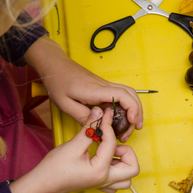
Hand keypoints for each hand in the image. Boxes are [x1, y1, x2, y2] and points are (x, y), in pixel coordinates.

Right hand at [9, 107, 139, 192]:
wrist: (42, 184)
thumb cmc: (54, 169)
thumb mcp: (72, 146)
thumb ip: (88, 129)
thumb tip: (98, 112)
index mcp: (100, 171)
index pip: (112, 143)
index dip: (108, 126)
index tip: (104, 115)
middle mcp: (105, 180)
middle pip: (133, 167)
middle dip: (126, 151)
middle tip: (111, 142)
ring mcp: (103, 184)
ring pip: (127, 178)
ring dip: (123, 162)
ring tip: (109, 152)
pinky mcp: (98, 184)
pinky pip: (117, 181)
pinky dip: (116, 170)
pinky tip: (104, 160)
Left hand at [24, 36, 142, 142]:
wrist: (54, 65)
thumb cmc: (57, 81)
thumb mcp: (64, 104)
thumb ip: (82, 116)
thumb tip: (99, 126)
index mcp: (94, 90)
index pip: (122, 95)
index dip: (132, 108)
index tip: (132, 121)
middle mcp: (103, 85)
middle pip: (130, 94)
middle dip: (137, 111)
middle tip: (134, 128)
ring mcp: (104, 84)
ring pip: (128, 93)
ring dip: (134, 107)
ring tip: (132, 124)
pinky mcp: (102, 86)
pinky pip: (120, 94)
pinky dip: (126, 104)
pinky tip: (122, 116)